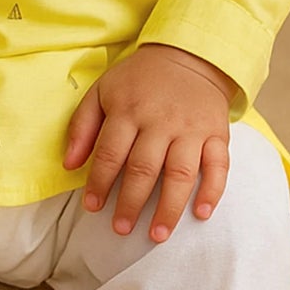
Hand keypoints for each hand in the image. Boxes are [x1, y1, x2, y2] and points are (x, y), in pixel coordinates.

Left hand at [62, 44, 235, 242]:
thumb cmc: (139, 80)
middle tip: (121, 228)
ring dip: (168, 208)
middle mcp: (160, 121)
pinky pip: (219, 166)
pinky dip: (212, 191)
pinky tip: (201, 214)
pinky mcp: (217, 133)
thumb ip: (82, 126)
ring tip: (157, 235)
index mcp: (128, 110)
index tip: (92, 208)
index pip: (110, 153)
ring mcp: (191, 129)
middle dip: (131, 203)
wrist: (188, 54)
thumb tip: (69, 165)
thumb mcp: (103, 91)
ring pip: (180, 174)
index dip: (99, 183)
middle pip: (143, 169)